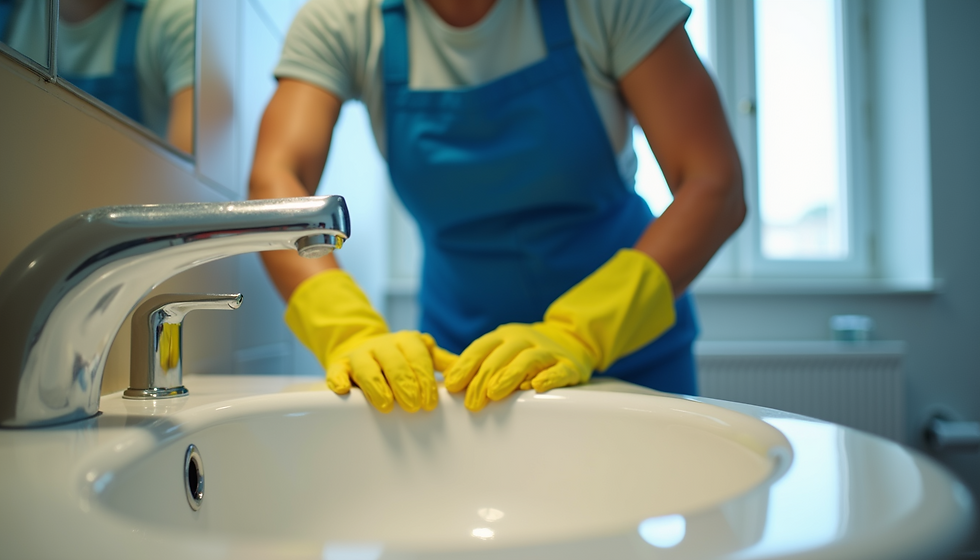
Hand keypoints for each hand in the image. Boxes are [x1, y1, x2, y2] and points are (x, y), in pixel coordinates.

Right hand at [327, 330, 456, 412]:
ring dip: (376, 386)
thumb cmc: (401, 358)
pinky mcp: (340, 365)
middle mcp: (382, 345)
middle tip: (414, 407)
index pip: (417, 357)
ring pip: (366, 367)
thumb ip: (443, 362)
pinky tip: (342, 390)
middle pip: (394, 363)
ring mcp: (359, 355)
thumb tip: (470, 372)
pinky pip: (336, 371)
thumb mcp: (422, 355)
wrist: (365, 348)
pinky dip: (337, 379)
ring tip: (386, 405)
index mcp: (406, 341)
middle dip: (405, 384)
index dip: (424, 378)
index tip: (431, 402)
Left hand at [445, 249, 675, 410]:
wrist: (572, 341)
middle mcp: (525, 339)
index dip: (465, 366)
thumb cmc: (525, 352)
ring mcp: (548, 351)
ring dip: (509, 376)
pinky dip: (548, 378)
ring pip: (527, 360)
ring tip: (494, 394)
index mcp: (504, 335)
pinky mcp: (570, 366)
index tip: (452, 386)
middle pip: (501, 356)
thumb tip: (439, 372)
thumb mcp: (499, 350)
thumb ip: (473, 362)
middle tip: (471, 402)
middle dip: (483, 378)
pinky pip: (559, 371)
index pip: (481, 348)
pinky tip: (537, 388)